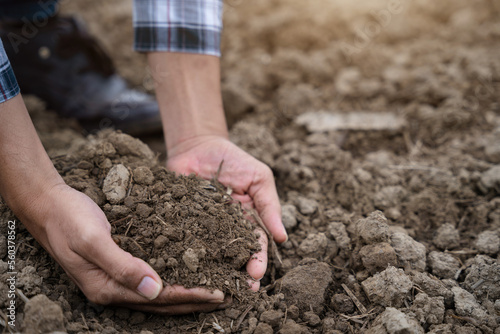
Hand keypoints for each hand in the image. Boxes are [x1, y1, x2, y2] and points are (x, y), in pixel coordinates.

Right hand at [22, 183, 224, 313]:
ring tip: (213, 291)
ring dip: (186, 294)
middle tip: (225, 297)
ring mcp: (115, 279)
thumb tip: (155, 289)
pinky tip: (187, 273)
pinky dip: (172, 279)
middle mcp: (113, 289)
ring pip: (158, 294)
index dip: (189, 296)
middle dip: (194, 301)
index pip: (158, 298)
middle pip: (161, 302)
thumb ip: (122, 265)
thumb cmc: (69, 219)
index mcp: (106, 288)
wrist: (49, 205)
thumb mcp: (92, 240)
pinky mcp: (118, 265)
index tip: (217, 293)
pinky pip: (151, 278)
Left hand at [166, 135, 287, 289]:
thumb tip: (283, 236)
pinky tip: (186, 269)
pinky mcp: (181, 223)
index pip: (256, 244)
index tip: (255, 274)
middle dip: (239, 274)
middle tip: (240, 291)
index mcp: (247, 221)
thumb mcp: (259, 178)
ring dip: (215, 271)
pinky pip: (183, 240)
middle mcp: (225, 230)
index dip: (257, 260)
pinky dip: (185, 254)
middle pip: (234, 256)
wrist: (199, 146)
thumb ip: (269, 205)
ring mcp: (203, 228)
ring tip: (217, 288)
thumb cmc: (234, 160)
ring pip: (209, 254)